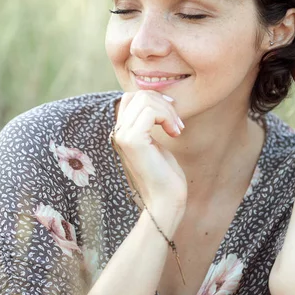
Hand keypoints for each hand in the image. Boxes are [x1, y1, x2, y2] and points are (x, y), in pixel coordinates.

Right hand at [112, 90, 186, 218]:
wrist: (165, 199)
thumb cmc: (165, 174)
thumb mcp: (155, 142)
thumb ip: (149, 123)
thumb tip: (157, 99)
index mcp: (121, 132)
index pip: (130, 97)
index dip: (154, 99)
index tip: (171, 114)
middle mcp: (117, 132)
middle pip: (138, 95)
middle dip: (163, 103)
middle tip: (177, 123)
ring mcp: (122, 136)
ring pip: (145, 100)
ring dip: (168, 110)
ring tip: (177, 129)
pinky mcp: (133, 141)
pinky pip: (150, 111)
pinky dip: (167, 117)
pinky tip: (174, 132)